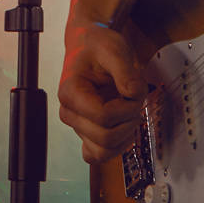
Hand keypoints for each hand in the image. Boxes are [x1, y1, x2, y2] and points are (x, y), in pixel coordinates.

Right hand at [58, 17, 151, 165]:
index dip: (126, 108)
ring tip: (128, 112)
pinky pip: (98, 155)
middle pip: (105, 137)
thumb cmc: (97, 47)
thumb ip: (124, 70)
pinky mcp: (86, 133)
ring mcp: (77, 125)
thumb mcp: (113, 49)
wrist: (89, 47)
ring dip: (124, 135)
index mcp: (70, 92)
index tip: (133, 92)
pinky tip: (123, 128)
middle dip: (129, 120)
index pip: (103, 116)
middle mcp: (69, 112)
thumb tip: (133, 92)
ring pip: (103, 152)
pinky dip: (116, 148)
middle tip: (133, 100)